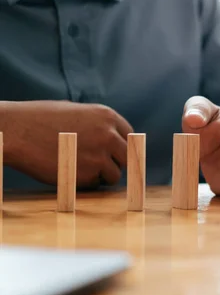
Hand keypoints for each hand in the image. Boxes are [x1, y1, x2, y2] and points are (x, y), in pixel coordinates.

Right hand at [1, 101, 132, 187]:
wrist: (14, 131)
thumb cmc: (38, 119)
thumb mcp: (74, 111)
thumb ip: (96, 124)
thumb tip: (112, 138)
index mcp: (106, 116)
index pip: (130, 136)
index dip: (122, 147)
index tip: (115, 154)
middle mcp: (108, 135)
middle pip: (128, 157)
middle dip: (117, 163)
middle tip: (103, 167)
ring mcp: (99, 156)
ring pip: (114, 174)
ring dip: (102, 176)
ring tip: (81, 170)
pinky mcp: (86, 174)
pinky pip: (95, 184)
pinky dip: (85, 183)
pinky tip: (69, 173)